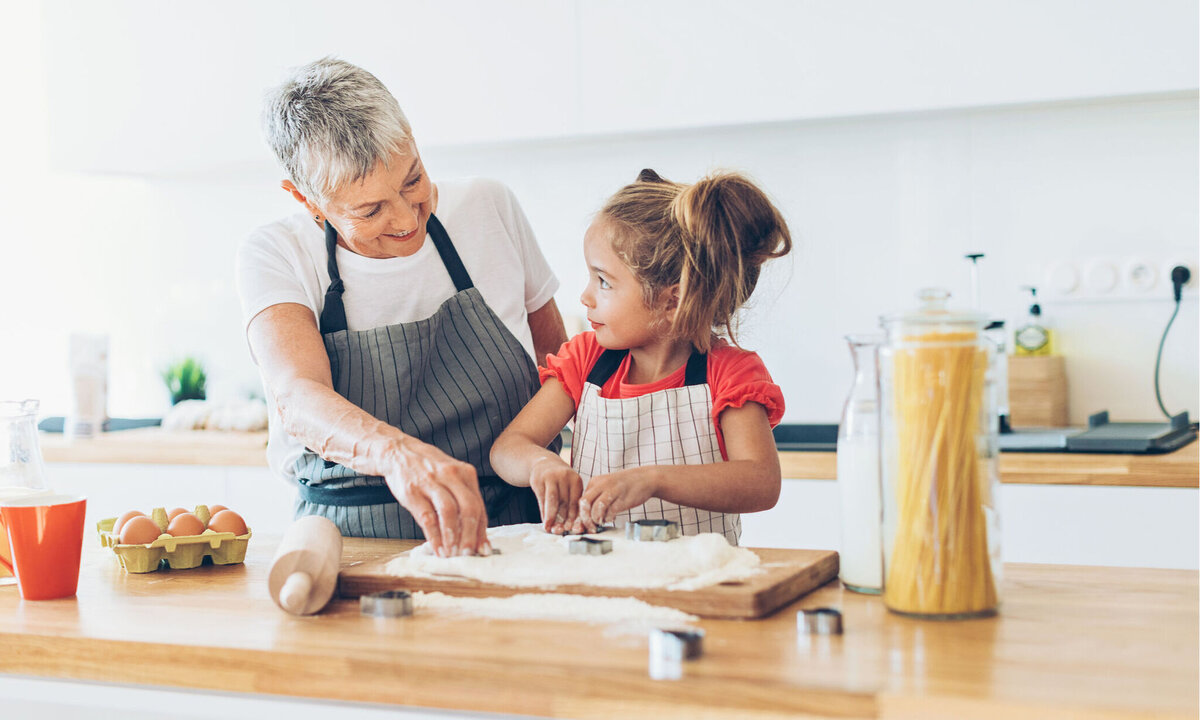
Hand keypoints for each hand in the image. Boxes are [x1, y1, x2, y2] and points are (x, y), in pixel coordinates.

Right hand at [383, 438, 489, 557]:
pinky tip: (437, 548)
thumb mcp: (451, 476)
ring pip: (449, 512)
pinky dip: (434, 536)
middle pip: (468, 508)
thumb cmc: (428, 469)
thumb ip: (463, 499)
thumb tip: (475, 532)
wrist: (398, 452)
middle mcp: (451, 476)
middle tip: (470, 554)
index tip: (483, 549)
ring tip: (453, 554)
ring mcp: (431, 483)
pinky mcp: (413, 492)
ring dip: (453, 537)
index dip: (482, 530)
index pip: (479, 506)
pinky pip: (427, 517)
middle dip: (471, 535)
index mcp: (466, 473)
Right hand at [528, 456, 582, 533]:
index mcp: (575, 480)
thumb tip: (573, 526)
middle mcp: (564, 476)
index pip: (576, 501)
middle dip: (563, 519)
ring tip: (550, 528)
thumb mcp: (569, 487)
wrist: (544, 463)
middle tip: (561, 531)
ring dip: (551, 516)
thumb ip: (571, 503)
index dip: (574, 516)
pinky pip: (541, 499)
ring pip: (552, 500)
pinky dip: (543, 512)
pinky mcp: (538, 480)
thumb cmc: (560, 481)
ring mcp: (550, 477)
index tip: (572, 529)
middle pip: (565, 502)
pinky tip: (544, 521)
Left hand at [578, 467, 658, 528]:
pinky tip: (612, 518)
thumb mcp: (607, 488)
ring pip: (595, 508)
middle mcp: (601, 485)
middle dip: (585, 519)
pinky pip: (609, 512)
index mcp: (594, 482)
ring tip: (601, 523)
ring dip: (596, 520)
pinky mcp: (622, 498)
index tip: (581, 526)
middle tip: (590, 528)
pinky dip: (608, 518)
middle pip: (584, 504)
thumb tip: (587, 519)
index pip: (580, 500)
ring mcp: (611, 491)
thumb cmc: (625, 486)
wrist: (645, 479)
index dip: (579, 515)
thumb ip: (596, 499)